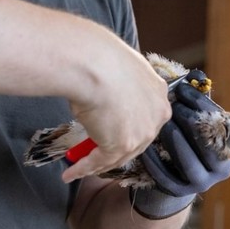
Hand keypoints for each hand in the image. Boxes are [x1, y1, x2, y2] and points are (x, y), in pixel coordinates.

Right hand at [62, 48, 170, 183]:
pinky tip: (71, 172)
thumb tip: (104, 97)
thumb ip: (120, 86)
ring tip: (78, 165)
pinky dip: (83, 168)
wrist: (93, 61)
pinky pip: (99, 161)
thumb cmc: (100, 56)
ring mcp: (141, 131)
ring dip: (95, 162)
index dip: (126, 127)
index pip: (145, 117)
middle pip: (135, 140)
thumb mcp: (118, 68)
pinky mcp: (121, 144)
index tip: (109, 131)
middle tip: (92, 151)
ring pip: (118, 155)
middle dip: (112, 148)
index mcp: (158, 92)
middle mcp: (156, 114)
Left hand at [133, 76, 229, 217]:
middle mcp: (222, 168)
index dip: (201, 103)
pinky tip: (145, 145)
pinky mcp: (180, 192)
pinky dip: (154, 161)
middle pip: (208, 145)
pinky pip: (166, 177)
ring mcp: (202, 182)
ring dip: (175, 141)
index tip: (182, 89)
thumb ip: (197, 98)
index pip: (221, 123)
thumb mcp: (197, 117)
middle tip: (171, 105)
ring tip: (162, 124)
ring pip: (189, 163)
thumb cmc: (190, 134)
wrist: (178, 170)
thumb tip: (195, 75)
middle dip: (189, 121)